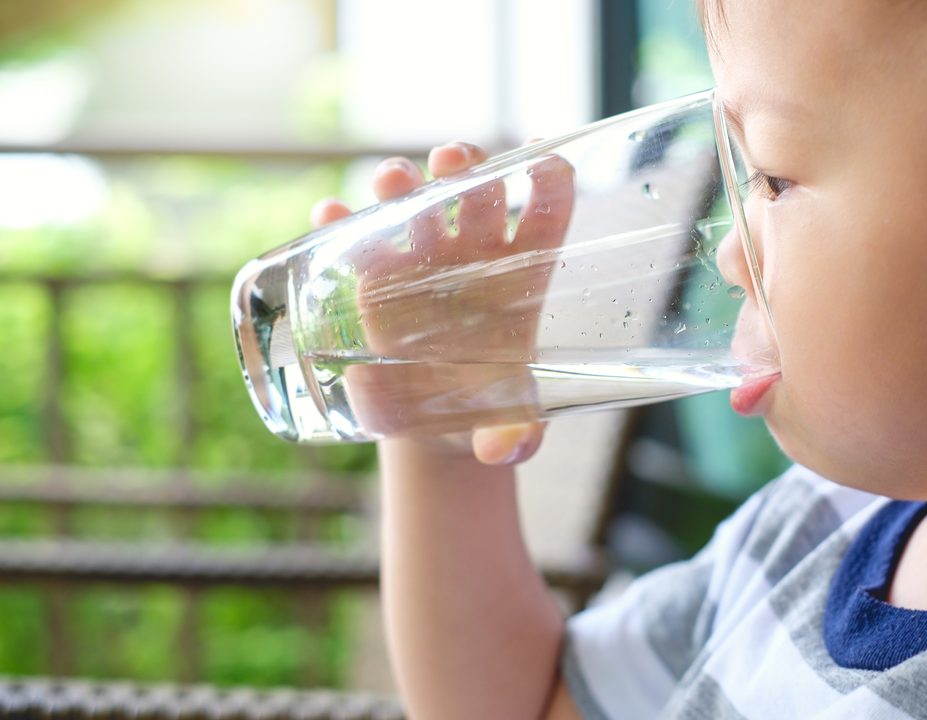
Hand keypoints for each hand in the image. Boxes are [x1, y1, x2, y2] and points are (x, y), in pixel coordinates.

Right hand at [310, 142, 572, 463]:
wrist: (440, 424)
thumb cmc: (489, 413)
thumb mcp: (509, 429)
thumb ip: (515, 436)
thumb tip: (505, 447)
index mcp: (526, 278)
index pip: (548, 214)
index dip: (550, 181)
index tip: (545, 159)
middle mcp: (477, 259)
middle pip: (478, 193)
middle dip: (466, 166)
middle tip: (452, 159)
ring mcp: (425, 265)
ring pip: (418, 205)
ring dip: (404, 182)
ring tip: (392, 179)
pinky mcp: (378, 282)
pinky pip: (359, 241)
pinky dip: (342, 222)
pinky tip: (330, 213)